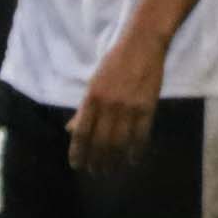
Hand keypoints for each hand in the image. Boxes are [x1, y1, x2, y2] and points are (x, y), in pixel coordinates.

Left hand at [70, 26, 167, 177]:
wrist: (142, 45)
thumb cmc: (115, 62)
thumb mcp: (94, 83)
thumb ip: (84, 109)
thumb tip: (71, 130)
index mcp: (91, 98)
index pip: (81, 133)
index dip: (78, 152)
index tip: (77, 165)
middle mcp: (108, 105)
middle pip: (100, 142)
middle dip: (96, 160)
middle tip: (96, 172)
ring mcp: (128, 107)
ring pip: (119, 142)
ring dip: (114, 160)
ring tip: (111, 170)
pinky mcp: (147, 107)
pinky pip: (141, 135)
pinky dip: (136, 151)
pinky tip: (133, 160)